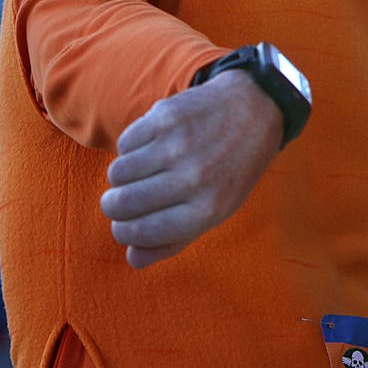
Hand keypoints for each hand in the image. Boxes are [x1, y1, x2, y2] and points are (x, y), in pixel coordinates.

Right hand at [99, 69, 281, 267]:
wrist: (255, 109)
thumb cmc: (233, 168)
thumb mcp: (217, 210)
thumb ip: (174, 240)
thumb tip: (132, 259)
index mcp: (207, 209)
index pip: (140, 232)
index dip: (122, 233)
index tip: (123, 227)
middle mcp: (192, 178)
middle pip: (121, 204)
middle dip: (113, 207)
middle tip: (119, 201)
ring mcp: (177, 144)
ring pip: (117, 173)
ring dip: (121, 178)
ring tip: (139, 173)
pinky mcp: (166, 116)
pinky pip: (124, 143)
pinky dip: (130, 150)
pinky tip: (150, 148)